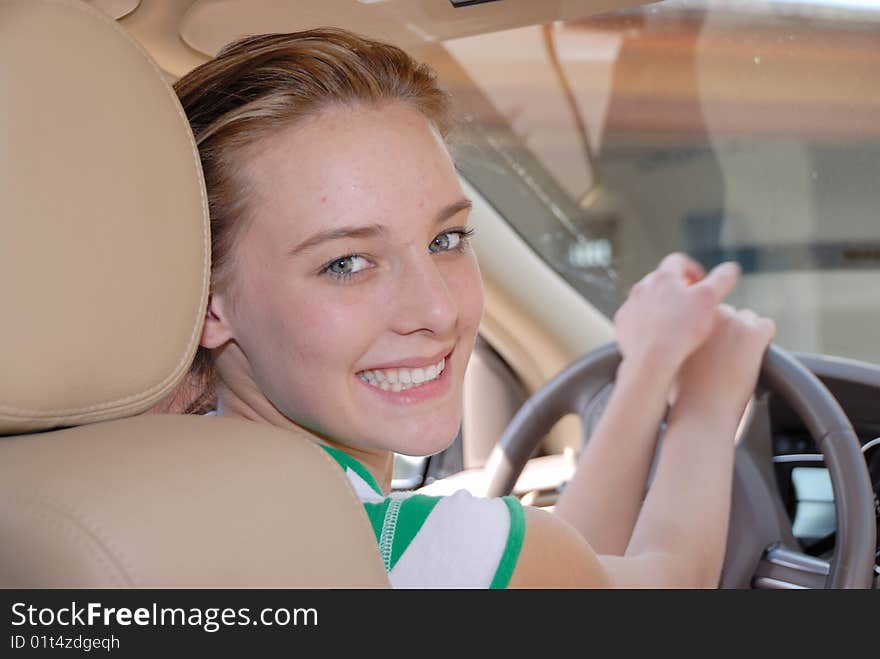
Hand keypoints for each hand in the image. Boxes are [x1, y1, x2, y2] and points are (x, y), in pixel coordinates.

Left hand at [614, 253, 739, 379]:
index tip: (702, 284)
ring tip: (676, 322)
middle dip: (676, 288)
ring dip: (661, 305)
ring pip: (646, 299)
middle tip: (691, 304)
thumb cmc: (683, 329)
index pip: (679, 261)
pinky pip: (635, 317)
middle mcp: (641, 287)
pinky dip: (647, 322)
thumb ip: (722, 280)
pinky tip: (659, 335)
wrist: (651, 360)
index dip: (693, 269)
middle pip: (661, 279)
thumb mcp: (710, 300)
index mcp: (663, 276)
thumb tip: (731, 267)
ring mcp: (629, 306)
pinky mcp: (621, 324)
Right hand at [674, 304, 775, 420]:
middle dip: (729, 331)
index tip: (713, 346)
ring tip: (740, 358)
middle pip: (728, 313)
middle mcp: (710, 314)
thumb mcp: (672, 359)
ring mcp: (733, 322)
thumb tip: (684, 340)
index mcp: (689, 318)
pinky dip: (765, 339)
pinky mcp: (754, 334)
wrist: (701, 410)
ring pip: (748, 318)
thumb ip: (680, 343)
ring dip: (747, 334)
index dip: (712, 331)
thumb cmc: (683, 392)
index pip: (707, 312)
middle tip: (726, 355)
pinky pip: (767, 326)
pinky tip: (755, 357)